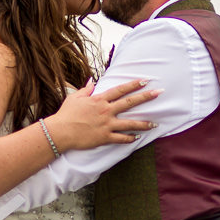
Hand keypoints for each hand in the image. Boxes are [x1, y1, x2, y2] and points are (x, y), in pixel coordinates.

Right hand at [43, 79, 160, 151]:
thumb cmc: (66, 114)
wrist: (60, 132)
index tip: (145, 81)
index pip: (120, 90)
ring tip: (155, 124)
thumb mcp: (75, 98)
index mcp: (99, 100)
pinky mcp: (105, 137)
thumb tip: (92, 82)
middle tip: (159, 93)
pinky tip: (137, 138)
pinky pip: (121, 138)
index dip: (133, 85)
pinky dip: (130, 138)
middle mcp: (106, 111)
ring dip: (144, 123)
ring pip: (130, 123)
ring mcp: (107, 124)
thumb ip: (86, 90)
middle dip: (145, 97)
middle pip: (129, 102)